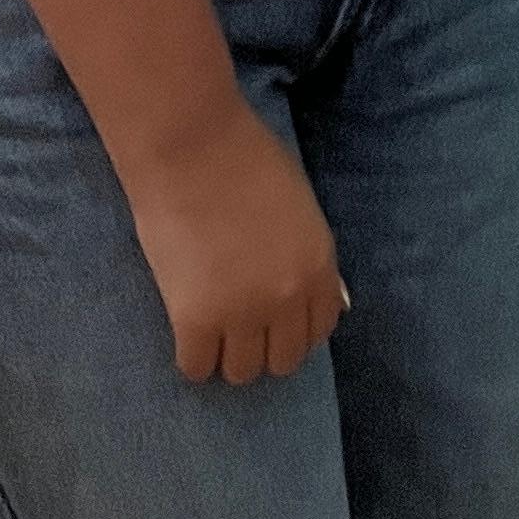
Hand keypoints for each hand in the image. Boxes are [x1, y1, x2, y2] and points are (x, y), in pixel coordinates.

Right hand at [125, 101, 346, 385]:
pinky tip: (188, 332)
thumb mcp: (300, 207)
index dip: (297, 330)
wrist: (193, 145)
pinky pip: (197, 368)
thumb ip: (309, 255)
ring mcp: (242, 312)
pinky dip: (193, 357)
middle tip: (241, 328)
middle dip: (264, 348)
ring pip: (241, 372)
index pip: (320, 329)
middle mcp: (288, 296)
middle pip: (282, 360)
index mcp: (318, 264)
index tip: (277, 324)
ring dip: (227, 356)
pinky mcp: (194, 320)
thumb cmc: (246, 160)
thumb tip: (331, 299)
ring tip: (212, 330)